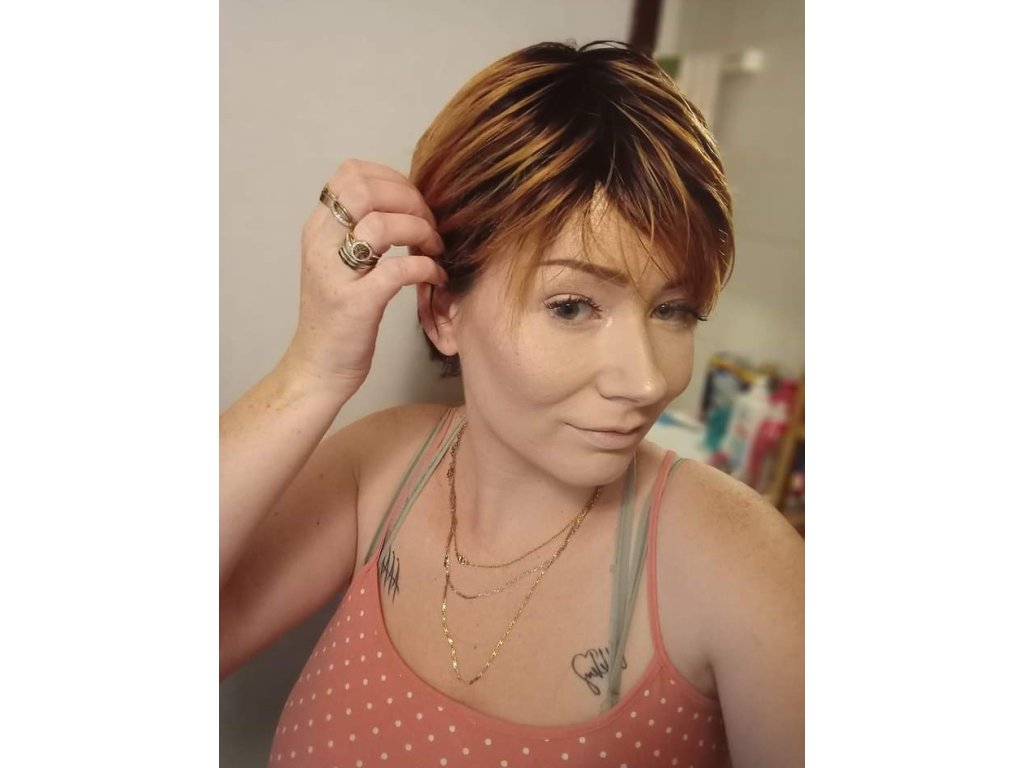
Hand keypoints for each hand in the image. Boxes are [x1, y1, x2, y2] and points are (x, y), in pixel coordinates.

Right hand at [283, 159, 447, 394]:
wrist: (318, 369)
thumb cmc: (338, 318)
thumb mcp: (339, 263)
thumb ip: (359, 231)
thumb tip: (404, 202)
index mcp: (317, 229)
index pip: (350, 172)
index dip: (392, 178)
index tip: (415, 202)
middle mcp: (320, 245)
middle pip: (365, 189)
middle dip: (409, 200)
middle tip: (429, 225)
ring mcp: (336, 274)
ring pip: (381, 225)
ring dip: (420, 231)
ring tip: (434, 249)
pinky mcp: (355, 304)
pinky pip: (398, 270)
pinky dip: (426, 268)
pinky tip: (435, 276)